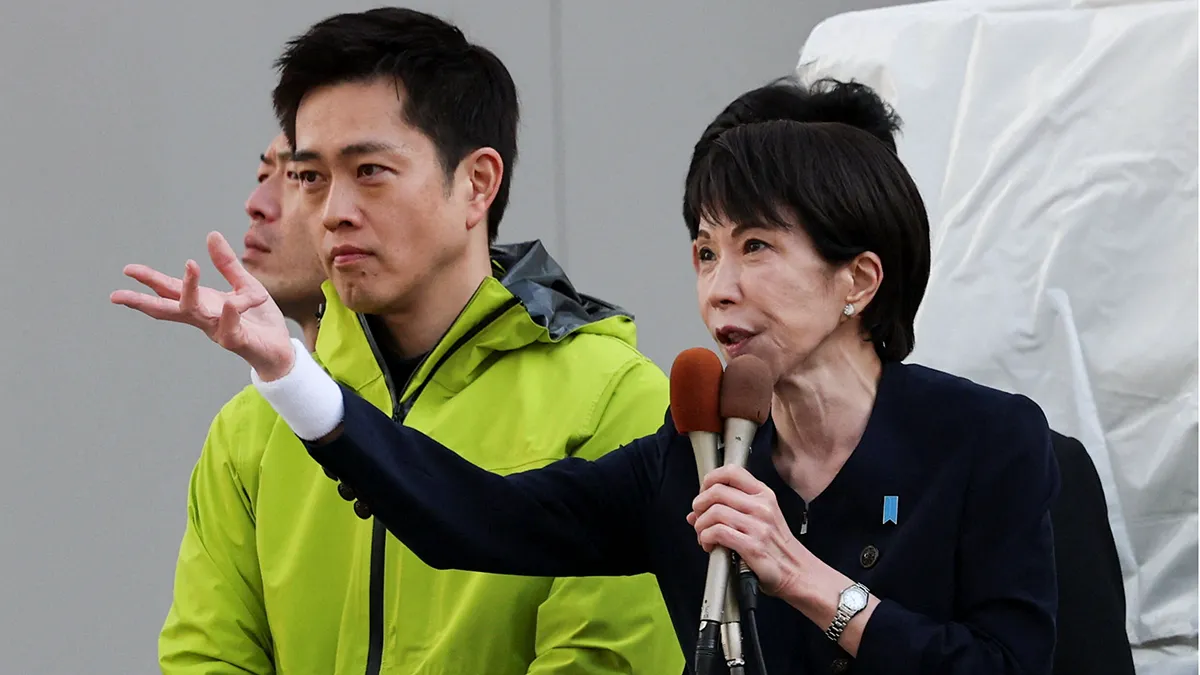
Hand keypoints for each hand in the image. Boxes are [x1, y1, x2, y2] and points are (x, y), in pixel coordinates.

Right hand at [110, 231, 294, 379]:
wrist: (280, 348)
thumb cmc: (258, 320)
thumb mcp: (245, 285)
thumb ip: (227, 264)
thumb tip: (211, 235)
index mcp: (204, 304)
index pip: (171, 291)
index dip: (150, 280)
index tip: (128, 270)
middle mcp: (205, 318)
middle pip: (169, 308)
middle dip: (143, 301)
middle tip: (117, 295)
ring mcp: (219, 330)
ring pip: (197, 314)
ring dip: (190, 291)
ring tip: (190, 265)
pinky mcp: (239, 341)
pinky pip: (231, 329)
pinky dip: (229, 315)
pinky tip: (229, 302)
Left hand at [687, 465, 806, 596]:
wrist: (797, 572)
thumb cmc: (776, 546)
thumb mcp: (761, 518)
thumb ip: (730, 509)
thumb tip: (694, 513)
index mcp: (764, 495)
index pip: (731, 472)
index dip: (710, 479)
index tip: (703, 492)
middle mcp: (762, 507)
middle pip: (716, 491)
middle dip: (699, 505)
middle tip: (698, 518)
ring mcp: (758, 526)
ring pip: (714, 512)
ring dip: (700, 525)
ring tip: (703, 535)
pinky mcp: (752, 546)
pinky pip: (717, 533)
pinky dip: (706, 538)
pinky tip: (709, 545)